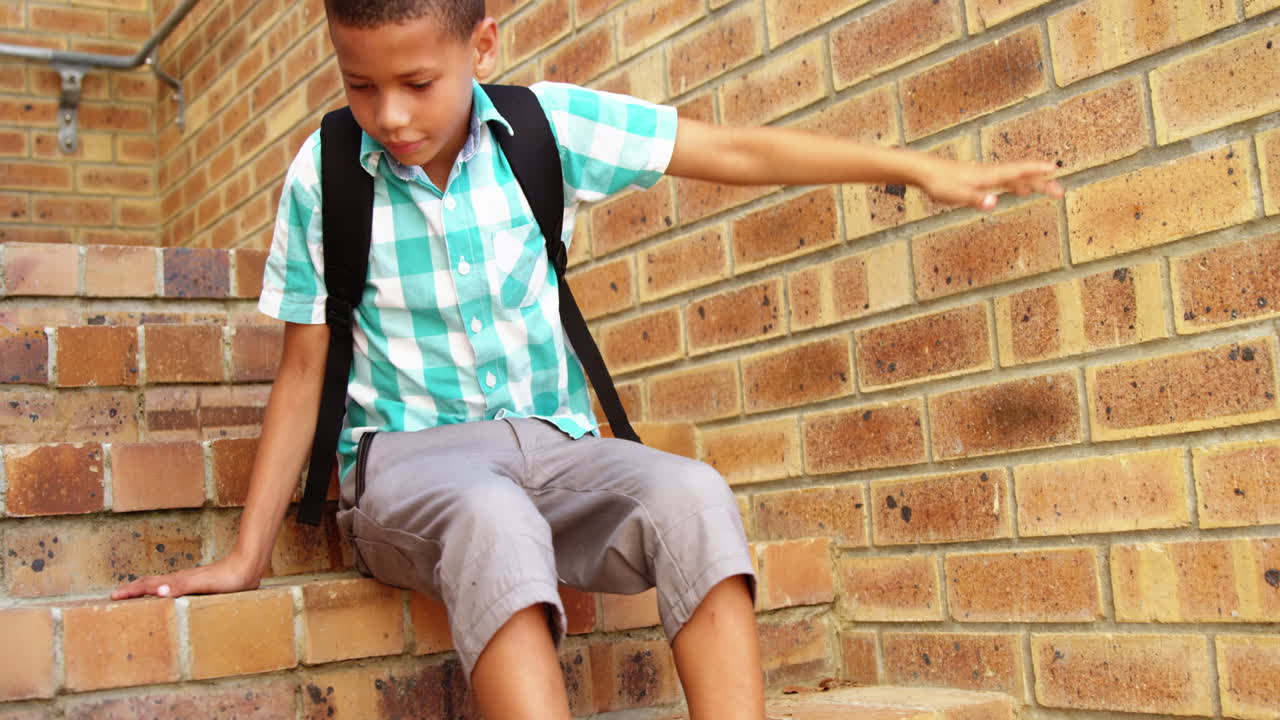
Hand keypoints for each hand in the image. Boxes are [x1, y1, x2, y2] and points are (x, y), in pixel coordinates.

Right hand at [110, 553, 262, 600]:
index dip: (130, 591)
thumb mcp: (204, 584)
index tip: (113, 597)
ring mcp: (189, 581)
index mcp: (177, 581)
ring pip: (161, 585)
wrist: (248, 566)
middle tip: (116, 597)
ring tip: (134, 596)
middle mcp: (180, 580)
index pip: (147, 585)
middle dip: (132, 589)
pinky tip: (167, 597)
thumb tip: (157, 590)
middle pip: (151, 583)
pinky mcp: (199, 584)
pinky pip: (173, 588)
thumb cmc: (228, 578)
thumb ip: (181, 586)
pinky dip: (162, 592)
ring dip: (145, 590)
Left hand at [917, 157, 1064, 210]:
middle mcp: (991, 173)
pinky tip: (1020, 190)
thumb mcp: (956, 194)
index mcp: (989, 176)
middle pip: (1021, 176)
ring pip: (1015, 178)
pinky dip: (1017, 184)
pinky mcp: (980, 178)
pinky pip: (1005, 181)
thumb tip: (994, 203)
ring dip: (1033, 182)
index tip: (1055, 169)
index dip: (1036, 170)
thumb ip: (976, 199)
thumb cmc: (940, 183)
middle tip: (1060, 192)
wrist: (925, 171)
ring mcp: (986, 175)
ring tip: (1048, 188)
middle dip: (1042, 182)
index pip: (1018, 171)